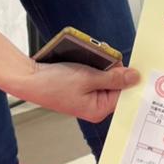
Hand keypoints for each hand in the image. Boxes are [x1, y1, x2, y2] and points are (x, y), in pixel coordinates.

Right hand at [9, 60, 140, 122]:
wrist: (28, 78)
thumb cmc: (53, 83)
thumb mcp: (88, 78)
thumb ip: (113, 77)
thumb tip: (134, 77)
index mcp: (98, 109)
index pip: (124, 95)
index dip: (129, 79)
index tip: (136, 65)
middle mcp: (94, 105)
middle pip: (116, 85)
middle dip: (114, 68)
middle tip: (108, 55)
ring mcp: (86, 96)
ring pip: (105, 77)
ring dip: (103, 64)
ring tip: (97, 53)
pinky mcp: (79, 86)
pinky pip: (94, 74)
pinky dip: (94, 64)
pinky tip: (90, 56)